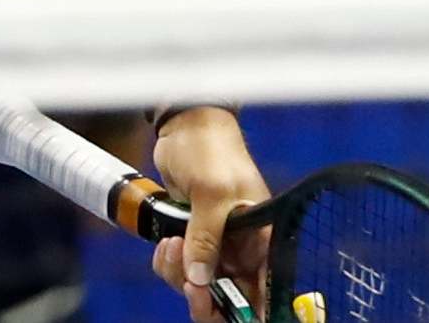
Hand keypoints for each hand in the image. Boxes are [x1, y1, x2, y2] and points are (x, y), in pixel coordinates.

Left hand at [147, 108, 271, 322]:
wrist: (185, 124)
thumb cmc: (212, 150)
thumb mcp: (212, 194)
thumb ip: (207, 238)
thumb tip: (199, 279)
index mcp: (260, 238)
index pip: (263, 289)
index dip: (249, 311)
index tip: (225, 316)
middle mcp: (241, 246)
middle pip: (229, 295)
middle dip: (206, 298)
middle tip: (189, 289)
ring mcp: (216, 242)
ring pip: (200, 283)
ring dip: (180, 275)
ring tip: (170, 247)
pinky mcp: (192, 236)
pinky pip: (181, 266)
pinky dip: (170, 263)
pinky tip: (165, 244)